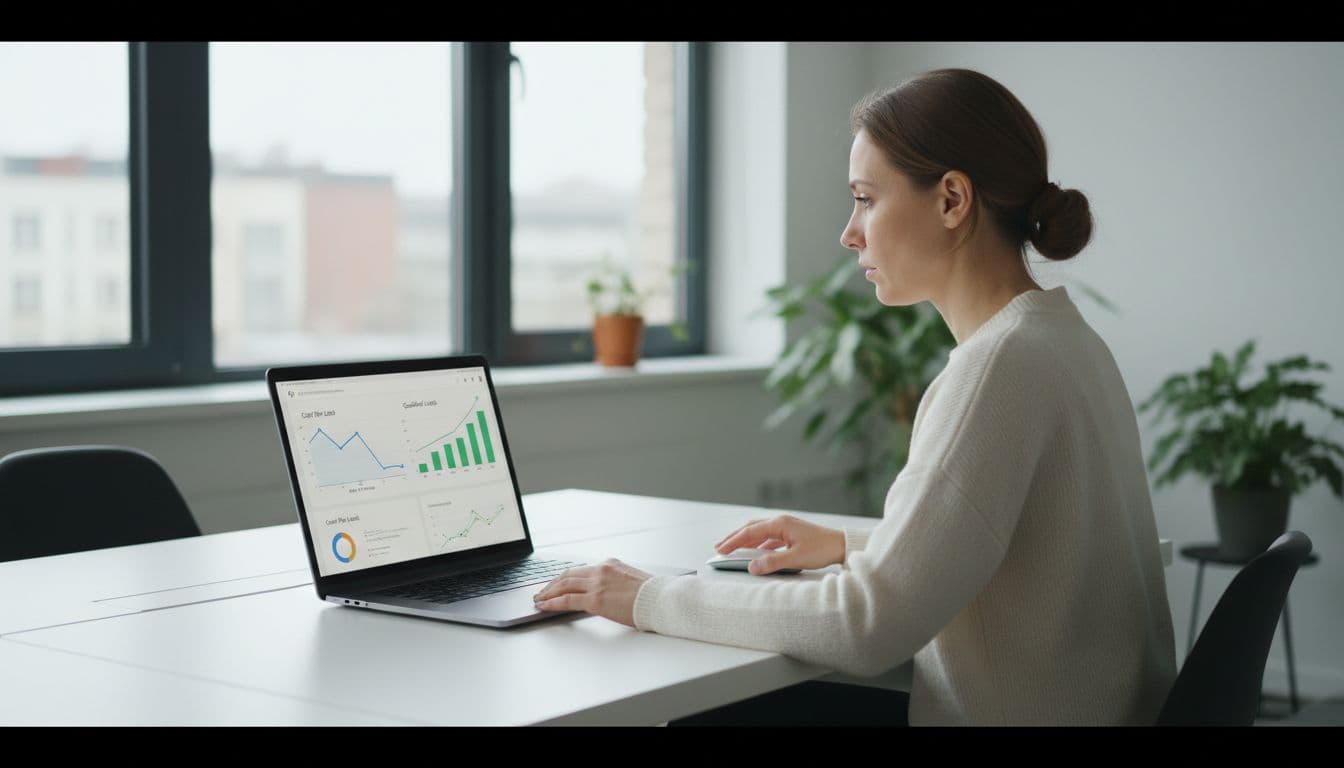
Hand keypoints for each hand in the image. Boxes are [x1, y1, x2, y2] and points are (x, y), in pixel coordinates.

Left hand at [532, 558, 652, 627]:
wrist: (661, 600)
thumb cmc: (652, 595)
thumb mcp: (631, 581)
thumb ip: (615, 583)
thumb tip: (607, 593)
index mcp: (610, 564)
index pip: (581, 570)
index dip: (566, 578)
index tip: (558, 583)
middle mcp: (601, 570)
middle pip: (568, 575)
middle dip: (553, 584)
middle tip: (542, 591)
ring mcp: (597, 584)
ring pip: (564, 585)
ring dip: (548, 593)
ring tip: (539, 599)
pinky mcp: (595, 600)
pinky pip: (567, 600)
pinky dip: (552, 603)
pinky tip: (544, 606)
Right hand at [714, 514, 845, 574]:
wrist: (842, 545)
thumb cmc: (822, 549)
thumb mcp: (796, 558)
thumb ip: (772, 562)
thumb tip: (752, 567)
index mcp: (780, 524)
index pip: (750, 532)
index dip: (733, 541)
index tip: (720, 550)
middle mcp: (781, 522)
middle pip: (751, 528)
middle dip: (734, 537)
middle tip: (719, 547)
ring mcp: (786, 527)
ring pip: (759, 532)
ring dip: (745, 540)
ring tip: (732, 548)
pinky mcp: (791, 533)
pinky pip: (768, 537)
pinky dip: (757, 543)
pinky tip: (754, 551)